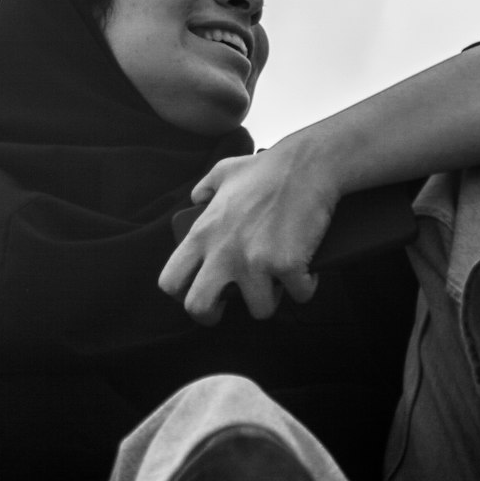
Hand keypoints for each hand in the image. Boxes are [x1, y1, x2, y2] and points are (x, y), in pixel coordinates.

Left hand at [159, 144, 339, 324]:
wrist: (308, 165)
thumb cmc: (268, 168)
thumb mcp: (224, 171)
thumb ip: (205, 188)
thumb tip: (196, 198)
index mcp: (202, 233)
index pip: (170, 281)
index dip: (183, 293)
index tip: (200, 290)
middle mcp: (222, 253)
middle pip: (199, 308)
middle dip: (214, 315)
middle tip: (232, 302)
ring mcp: (255, 262)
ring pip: (259, 310)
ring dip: (273, 297)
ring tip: (280, 278)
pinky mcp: (288, 266)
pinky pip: (299, 295)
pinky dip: (307, 284)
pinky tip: (307, 267)